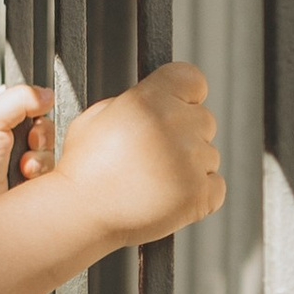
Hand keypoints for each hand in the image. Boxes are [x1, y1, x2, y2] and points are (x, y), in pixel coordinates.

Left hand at [0, 83, 54, 210]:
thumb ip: (19, 98)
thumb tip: (45, 94)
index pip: (26, 99)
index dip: (34, 107)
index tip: (32, 115)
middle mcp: (5, 135)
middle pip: (43, 126)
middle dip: (41, 136)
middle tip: (29, 142)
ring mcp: (15, 159)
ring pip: (48, 150)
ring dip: (40, 157)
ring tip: (21, 166)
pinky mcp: (23, 180)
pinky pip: (47, 172)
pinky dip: (40, 174)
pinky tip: (24, 177)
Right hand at [52, 64, 224, 246]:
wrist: (78, 214)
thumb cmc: (83, 168)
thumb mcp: (96, 117)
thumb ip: (135, 101)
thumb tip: (158, 99)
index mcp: (149, 100)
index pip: (193, 79)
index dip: (186, 94)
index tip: (180, 106)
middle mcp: (174, 125)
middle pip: (204, 120)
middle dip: (184, 134)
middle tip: (153, 154)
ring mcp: (189, 161)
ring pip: (209, 155)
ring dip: (189, 166)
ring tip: (153, 180)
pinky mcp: (197, 194)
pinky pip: (215, 185)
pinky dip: (198, 193)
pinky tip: (168, 196)